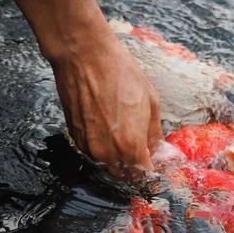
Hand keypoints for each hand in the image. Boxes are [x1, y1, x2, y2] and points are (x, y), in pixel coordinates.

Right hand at [50, 35, 162, 179]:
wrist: (84, 57)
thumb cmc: (120, 74)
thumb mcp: (150, 102)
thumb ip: (154, 133)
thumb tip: (158, 150)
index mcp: (130, 145)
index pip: (143, 175)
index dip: (151, 172)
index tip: (154, 166)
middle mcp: (107, 152)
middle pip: (125, 175)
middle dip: (135, 168)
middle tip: (142, 153)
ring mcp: (89, 147)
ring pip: (107, 166)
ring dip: (118, 160)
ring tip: (124, 139)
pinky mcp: (75, 138)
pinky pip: (92, 154)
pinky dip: (102, 149)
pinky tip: (108, 131)